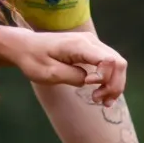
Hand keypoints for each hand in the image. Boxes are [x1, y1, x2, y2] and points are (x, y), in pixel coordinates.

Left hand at [11, 31, 126, 102]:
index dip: (105, 77)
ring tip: (100, 101)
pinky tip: (102, 95)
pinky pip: (110, 65)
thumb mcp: (48, 73)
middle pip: (118, 63)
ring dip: (114, 85)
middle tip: (97, 100)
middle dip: (114, 85)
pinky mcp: (91, 50)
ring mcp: (92, 44)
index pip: (108, 60)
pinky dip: (110, 81)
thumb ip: (72, 76)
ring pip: (117, 64)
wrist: (25, 46)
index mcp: (79, 44)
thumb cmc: (33, 59)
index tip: (88, 85)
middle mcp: (90, 41)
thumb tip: (89, 81)